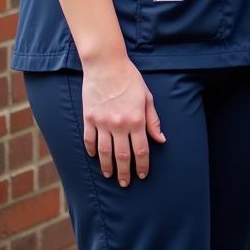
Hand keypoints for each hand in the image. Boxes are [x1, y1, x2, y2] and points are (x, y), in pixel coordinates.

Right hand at [81, 54, 164, 185]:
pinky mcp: (88, 119)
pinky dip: (92, 151)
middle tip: (125, 183)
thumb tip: (161, 139)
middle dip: (125, 172)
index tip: (142, 175)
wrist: (106, 65)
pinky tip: (95, 158)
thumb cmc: (130, 79)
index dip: (143, 164)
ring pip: (104, 153)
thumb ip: (153, 120)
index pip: (141, 149)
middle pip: (122, 156)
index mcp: (136, 120)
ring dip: (107, 167)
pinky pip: (89, 141)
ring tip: (110, 175)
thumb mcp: (147, 97)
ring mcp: (102, 123)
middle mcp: (119, 125)